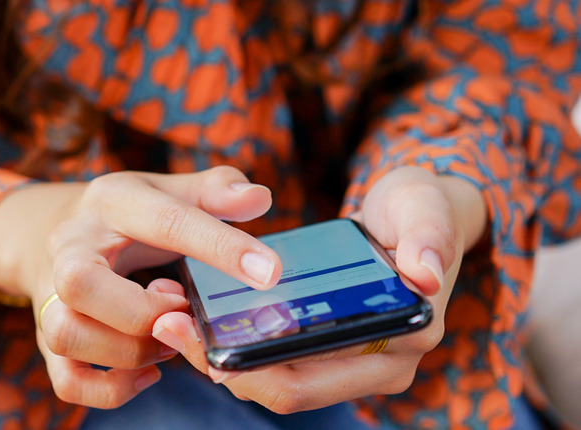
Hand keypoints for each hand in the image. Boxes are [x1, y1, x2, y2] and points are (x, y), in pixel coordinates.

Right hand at [0, 166, 283, 407]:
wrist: (50, 229)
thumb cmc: (128, 216)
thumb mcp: (169, 191)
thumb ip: (216, 191)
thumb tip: (260, 198)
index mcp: (113, 202)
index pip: (166, 221)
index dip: (221, 247)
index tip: (269, 271)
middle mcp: (71, 247)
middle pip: (80, 282)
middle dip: (141, 310)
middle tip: (182, 308)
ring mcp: (52, 295)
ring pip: (66, 333)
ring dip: (127, 351)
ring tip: (167, 343)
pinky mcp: (49, 338)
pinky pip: (67, 379)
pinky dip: (111, 389)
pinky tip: (148, 374)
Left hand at [152, 166, 485, 413]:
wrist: (418, 216)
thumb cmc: (422, 209)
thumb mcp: (427, 208)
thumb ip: (430, 238)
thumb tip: (424, 275)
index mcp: (401, 342)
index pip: (308, 380)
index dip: (249, 369)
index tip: (195, 336)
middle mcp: (376, 366)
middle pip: (282, 389)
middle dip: (221, 365)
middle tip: (168, 323)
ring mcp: (351, 362)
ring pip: (273, 380)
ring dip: (222, 357)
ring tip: (173, 316)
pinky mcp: (329, 347)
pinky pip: (277, 359)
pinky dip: (239, 345)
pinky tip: (202, 315)